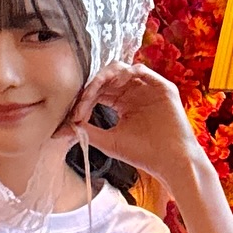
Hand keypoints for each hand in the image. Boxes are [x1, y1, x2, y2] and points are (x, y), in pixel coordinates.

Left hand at [69, 61, 207, 195]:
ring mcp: (148, 88)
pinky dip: (126, 73)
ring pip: (122, 70)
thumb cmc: (143, 154)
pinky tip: (116, 84)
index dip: (85, 98)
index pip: (98, 91)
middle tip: (82, 101)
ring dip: (105, 76)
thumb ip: (87, 131)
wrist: (170, 162)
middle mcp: (134, 92)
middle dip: (92, 86)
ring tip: (95, 89)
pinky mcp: (162, 87)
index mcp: (122, 103)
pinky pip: (142, 70)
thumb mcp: (109, 141)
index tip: (74, 114)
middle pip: (107, 77)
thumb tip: (62, 129)